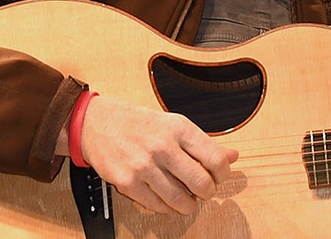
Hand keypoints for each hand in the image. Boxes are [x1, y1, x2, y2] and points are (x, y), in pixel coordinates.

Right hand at [75, 95, 238, 214]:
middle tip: (203, 191)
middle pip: (201, 183)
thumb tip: (233, 156)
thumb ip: (204, 142)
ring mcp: (144, 166)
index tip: (219, 177)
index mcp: (179, 129)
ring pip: (179, 199)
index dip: (223, 174)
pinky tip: (166, 200)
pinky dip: (166, 208)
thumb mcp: (174, 124)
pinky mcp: (127, 182)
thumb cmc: (139, 123)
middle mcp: (163, 146)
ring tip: (187, 199)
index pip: (215, 159)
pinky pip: (156, 205)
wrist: (97, 122)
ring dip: (188, 204)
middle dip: (206, 192)